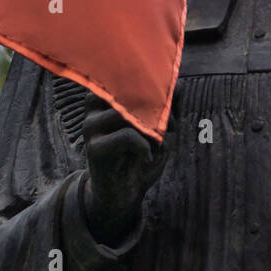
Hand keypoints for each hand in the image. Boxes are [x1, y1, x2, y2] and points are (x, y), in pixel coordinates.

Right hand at [81, 92, 175, 246]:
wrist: (124, 194)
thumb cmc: (142, 155)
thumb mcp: (161, 128)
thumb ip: (169, 106)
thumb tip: (179, 84)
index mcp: (107, 95)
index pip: (130, 77)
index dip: (157, 87)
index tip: (173, 104)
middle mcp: (94, 107)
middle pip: (131, 92)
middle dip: (159, 109)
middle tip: (171, 126)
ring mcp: (91, 126)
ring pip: (129, 113)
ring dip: (154, 129)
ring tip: (159, 143)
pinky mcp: (95, 148)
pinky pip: (127, 136)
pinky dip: (145, 146)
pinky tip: (147, 157)